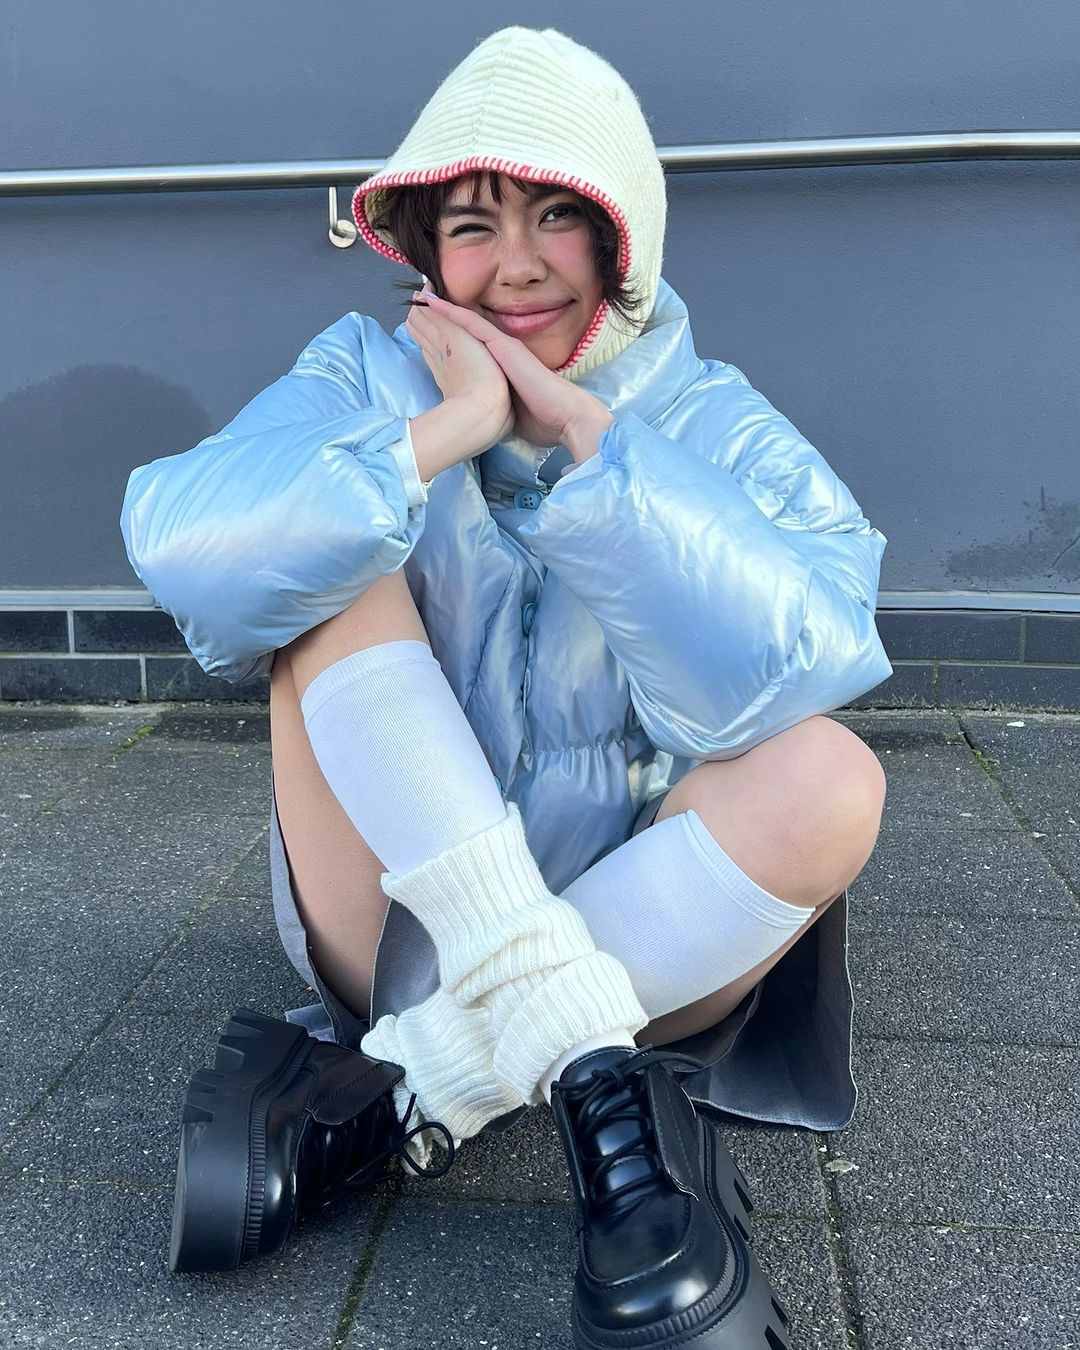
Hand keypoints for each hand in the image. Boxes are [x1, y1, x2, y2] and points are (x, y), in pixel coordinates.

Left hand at [415, 290, 606, 448]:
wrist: (565, 417)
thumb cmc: (543, 420)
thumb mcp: (510, 410)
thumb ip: (496, 403)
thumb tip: (484, 415)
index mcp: (503, 368)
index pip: (473, 349)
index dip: (450, 338)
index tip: (430, 331)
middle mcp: (502, 352)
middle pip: (466, 331)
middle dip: (441, 318)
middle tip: (418, 303)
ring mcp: (503, 347)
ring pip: (467, 321)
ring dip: (442, 309)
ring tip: (419, 297)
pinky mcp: (503, 346)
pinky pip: (473, 323)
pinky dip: (452, 312)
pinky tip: (432, 303)